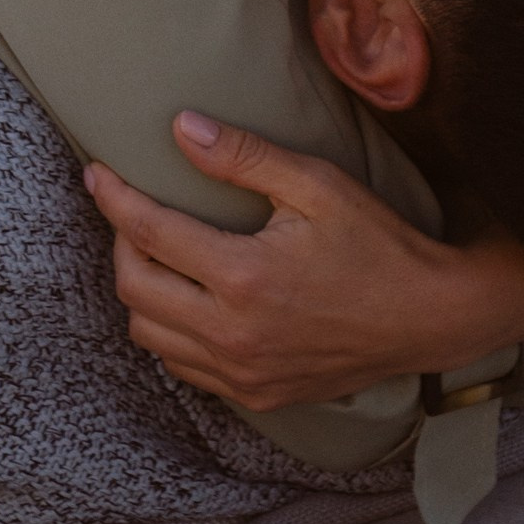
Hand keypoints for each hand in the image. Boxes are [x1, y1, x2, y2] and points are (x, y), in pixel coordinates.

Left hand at [84, 113, 523, 412]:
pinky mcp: (257, 395)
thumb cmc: (376, 243)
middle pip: (135, 290)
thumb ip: (244, 157)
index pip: (149, 233)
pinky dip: (169, 331)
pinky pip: (184, 367)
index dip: (113, 198)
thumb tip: (180, 128)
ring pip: (150, 337)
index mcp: (244, 278)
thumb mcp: (316, 184)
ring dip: (140, 291)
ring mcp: (243, 374)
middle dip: (121, 242)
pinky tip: (188, 297)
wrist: (428, 317)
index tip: (96, 169)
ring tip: (155, 249)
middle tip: (130, 206)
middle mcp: (233, 335)